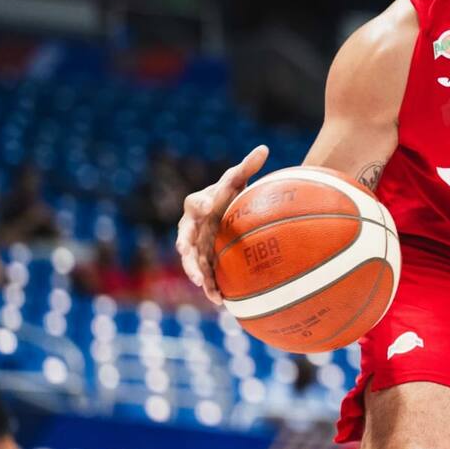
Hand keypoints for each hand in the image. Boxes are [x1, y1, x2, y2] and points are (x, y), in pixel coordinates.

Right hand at [176, 145, 268, 304]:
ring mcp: (196, 245)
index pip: (194, 203)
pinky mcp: (204, 258)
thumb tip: (264, 148)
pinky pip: (205, 272)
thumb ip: (248, 165)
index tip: (207, 207)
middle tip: (192, 265)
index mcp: (197, 204)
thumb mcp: (238, 177)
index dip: (200, 204)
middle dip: (188, 255)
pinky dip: (211, 286)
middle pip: (185, 241)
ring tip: (207, 289)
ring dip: (198, 275)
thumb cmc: (231, 190)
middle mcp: (191, 226)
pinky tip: (222, 300)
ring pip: (193, 262)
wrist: (227, 206)